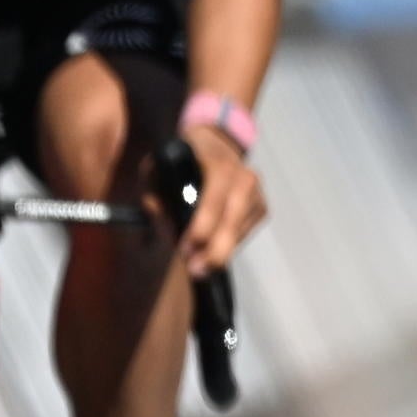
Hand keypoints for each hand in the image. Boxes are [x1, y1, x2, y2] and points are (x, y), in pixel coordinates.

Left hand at [170, 122, 262, 276]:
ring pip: (241, 230)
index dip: (201, 226)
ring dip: (221, 252)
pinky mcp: (262, 206)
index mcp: (218, 162)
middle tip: (196, 271)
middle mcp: (244, 175)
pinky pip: (246, 233)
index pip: (214, 198)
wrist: (215, 145)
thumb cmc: (181, 159)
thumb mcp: (159, 166)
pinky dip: (231, 245)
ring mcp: (257, 191)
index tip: (185, 249)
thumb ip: (154, 187)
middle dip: (215, 249)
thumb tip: (157, 212)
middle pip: (233, 219)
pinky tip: (214, 252)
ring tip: (201, 269)